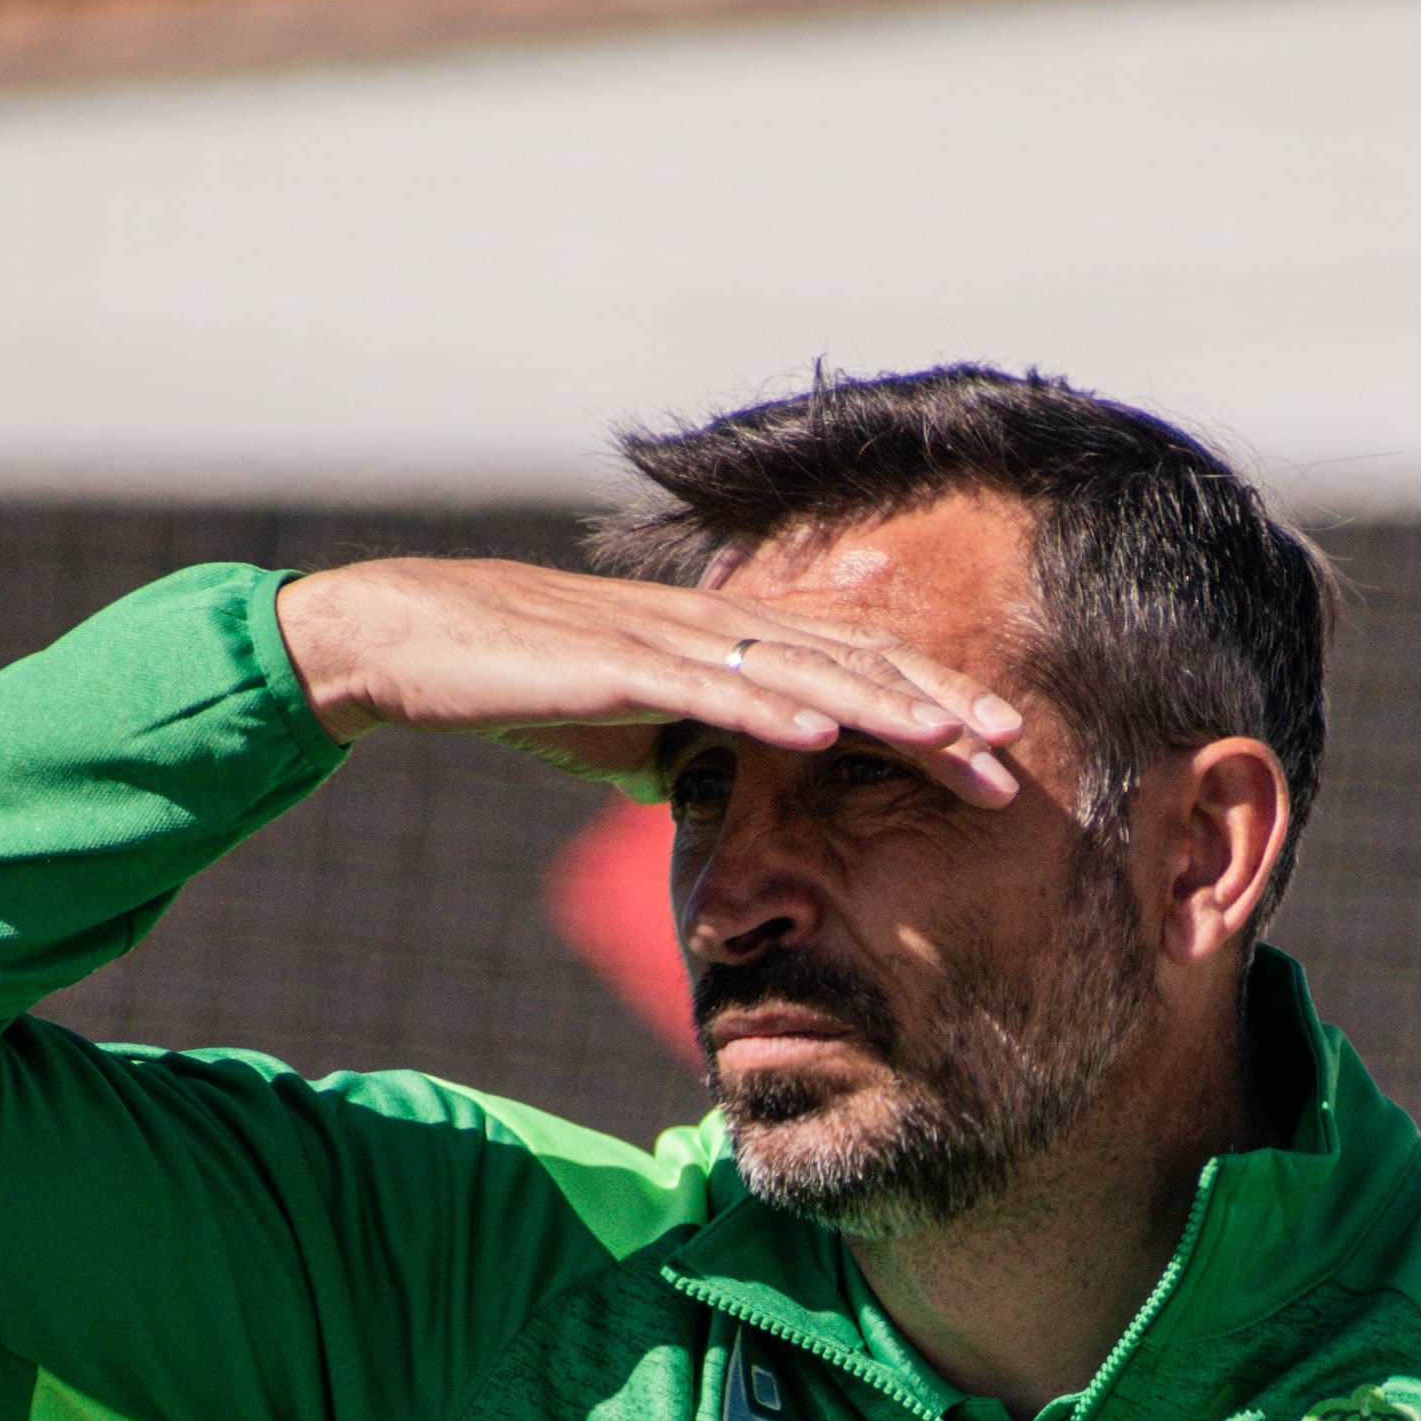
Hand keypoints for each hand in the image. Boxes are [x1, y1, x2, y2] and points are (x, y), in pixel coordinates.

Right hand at [270, 558, 1019, 801]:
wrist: (405, 642)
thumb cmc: (518, 684)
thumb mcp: (629, 728)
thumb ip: (692, 747)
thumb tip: (735, 792)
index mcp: (722, 642)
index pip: (848, 669)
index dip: (929, 703)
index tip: (999, 746)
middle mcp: (710, 628)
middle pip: (848, 666)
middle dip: (938, 708)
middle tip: (1015, 750)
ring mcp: (666, 641)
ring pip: (799, 673)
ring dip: (885, 711)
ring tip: (956, 742)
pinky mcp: (613, 664)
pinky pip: (707, 691)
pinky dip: (771, 713)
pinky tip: (827, 737)